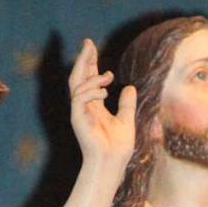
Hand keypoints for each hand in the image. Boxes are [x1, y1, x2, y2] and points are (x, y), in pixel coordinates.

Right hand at [68, 37, 135, 174]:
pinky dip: (91, 90)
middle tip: (88, 43)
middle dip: (83, 59)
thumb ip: (127, 103)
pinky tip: (104, 92)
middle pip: (78, 77)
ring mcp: (79, 113)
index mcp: (93, 106)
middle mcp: (84, 107)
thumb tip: (130, 88)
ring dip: (93, 77)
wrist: (113, 163)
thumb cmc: (118, 147)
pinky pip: (79, 97)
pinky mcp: (78, 119)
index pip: (88, 79)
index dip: (89, 62)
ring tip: (109, 77)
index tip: (92, 46)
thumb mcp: (127, 119)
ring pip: (77, 85)